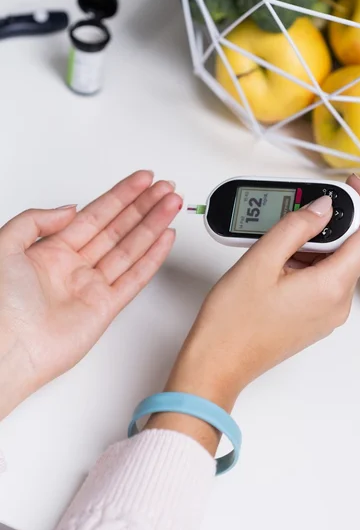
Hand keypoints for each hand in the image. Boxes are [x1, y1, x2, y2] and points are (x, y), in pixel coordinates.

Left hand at [0, 170, 181, 418]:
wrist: (6, 349)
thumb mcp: (3, 245)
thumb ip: (35, 220)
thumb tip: (70, 209)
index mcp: (51, 251)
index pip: (95, 215)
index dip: (121, 195)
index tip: (141, 180)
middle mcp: (74, 267)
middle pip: (118, 228)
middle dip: (144, 205)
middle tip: (165, 188)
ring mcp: (92, 287)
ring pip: (131, 248)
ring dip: (153, 224)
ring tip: (172, 204)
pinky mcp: (106, 308)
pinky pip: (135, 277)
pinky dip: (153, 258)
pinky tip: (165, 239)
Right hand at [147, 176, 359, 453]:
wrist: (217, 362)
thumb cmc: (232, 322)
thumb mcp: (260, 260)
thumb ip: (296, 227)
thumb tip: (321, 207)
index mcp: (331, 287)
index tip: (351, 186)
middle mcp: (337, 304)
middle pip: (354, 249)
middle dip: (332, 223)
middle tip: (300, 209)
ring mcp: (327, 315)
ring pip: (336, 264)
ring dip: (315, 244)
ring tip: (276, 240)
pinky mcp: (314, 319)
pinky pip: (323, 281)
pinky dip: (307, 262)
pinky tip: (277, 260)